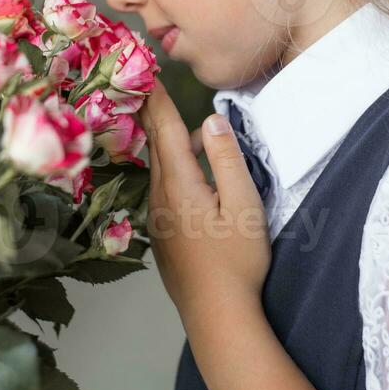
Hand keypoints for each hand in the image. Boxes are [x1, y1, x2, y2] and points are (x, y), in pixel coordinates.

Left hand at [138, 78, 271, 326]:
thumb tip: (211, 119)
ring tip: (160, 118)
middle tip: (144, 83)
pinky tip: (176, 168)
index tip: (145, 73)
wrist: (217, 317)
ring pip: (157, 167)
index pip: (164, 128)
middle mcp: (160, 196)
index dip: (156, 99)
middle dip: (150, 112)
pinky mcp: (162, 235)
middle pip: (154, 144)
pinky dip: (164, 165)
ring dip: (158, 139)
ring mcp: (158, 218)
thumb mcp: (244, 205)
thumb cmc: (236, 261)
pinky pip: (160, 187)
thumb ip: (227, 159)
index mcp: (180, 183)